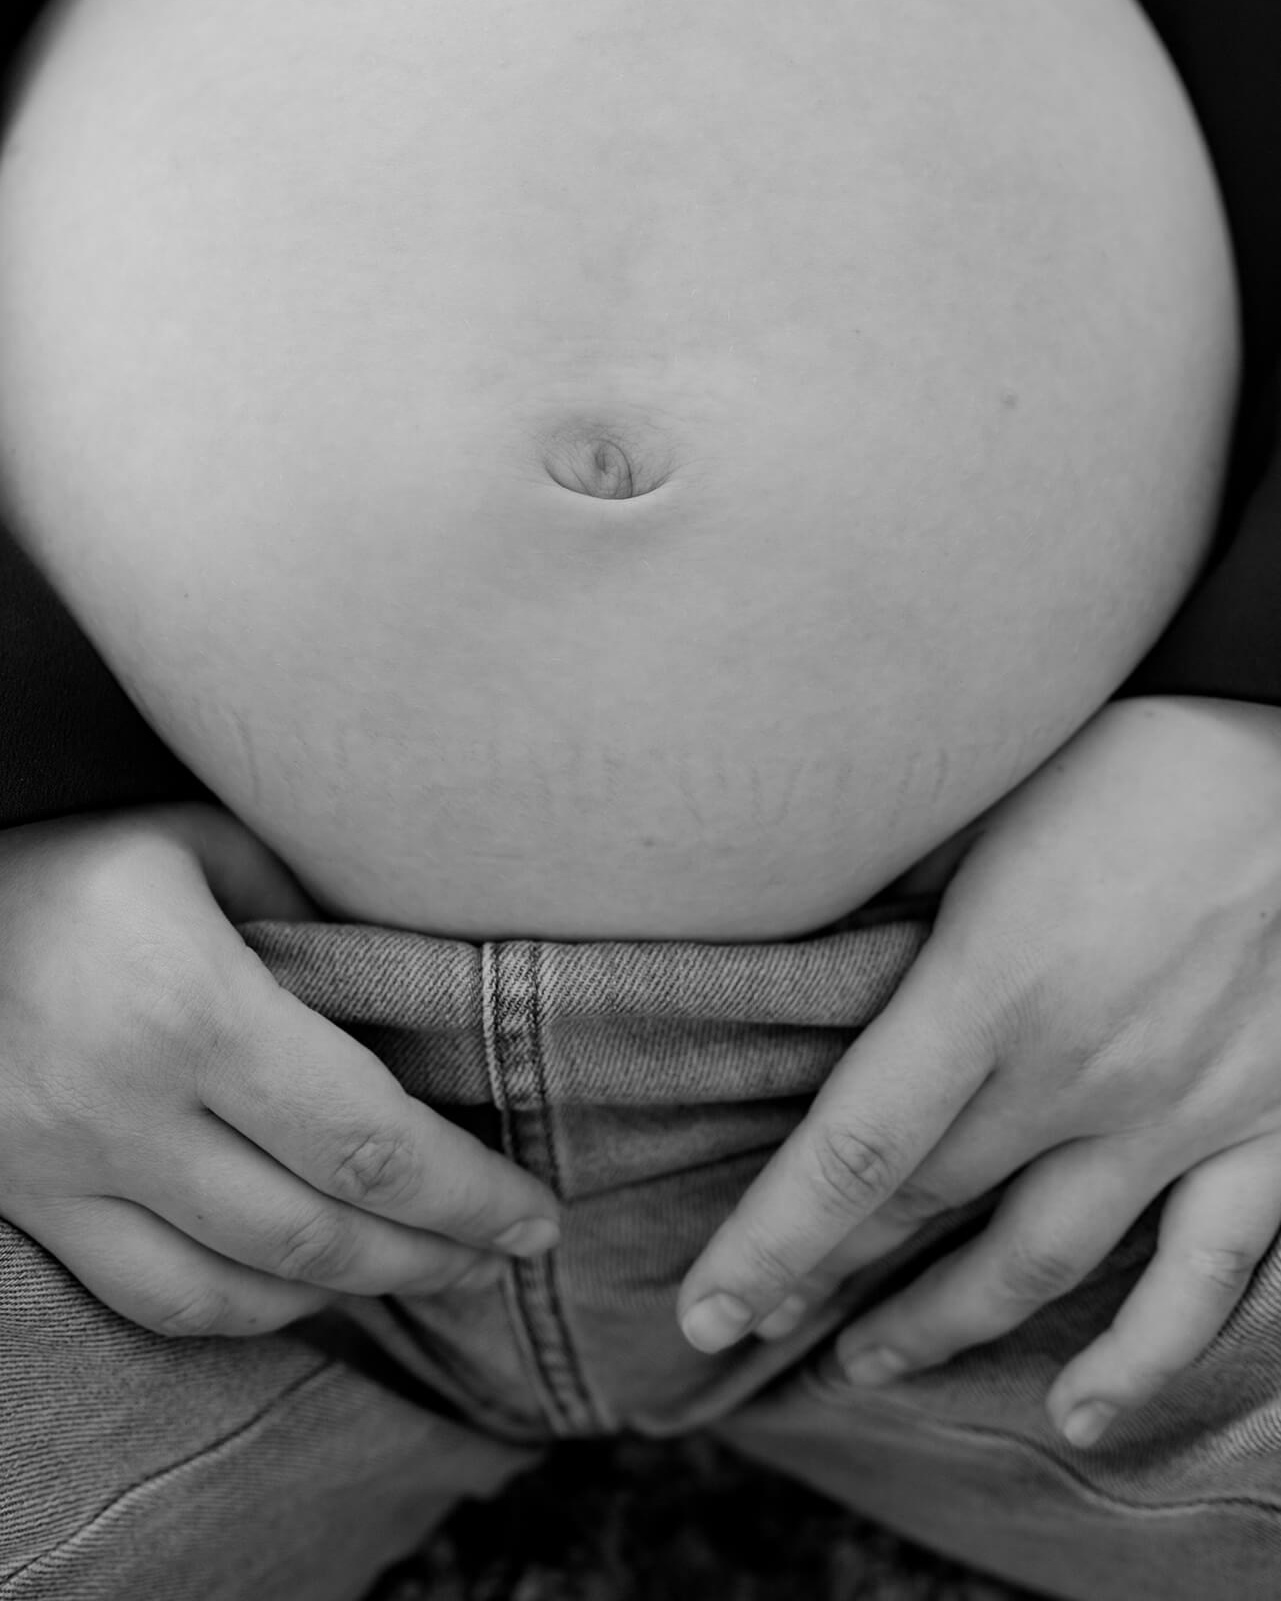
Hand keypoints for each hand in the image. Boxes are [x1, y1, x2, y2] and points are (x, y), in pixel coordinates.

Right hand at [0, 805, 558, 1336]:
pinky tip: (313, 1291)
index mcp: (191, 1009)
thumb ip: (312, 914)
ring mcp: (66, 1175)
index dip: (467, 1194)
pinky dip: (253, 1310)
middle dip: (437, 1252)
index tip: (537, 1214)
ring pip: (240, 1286)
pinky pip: (156, 1299)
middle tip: (511, 1251)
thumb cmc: (70, 864)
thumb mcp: (202, 846)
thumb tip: (410, 994)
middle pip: (318, 1229)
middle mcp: (127, 1111)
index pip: (366, 1140)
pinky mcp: (27, 1208)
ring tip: (438, 1273)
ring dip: (357, 1292)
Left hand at [677, 695, 1280, 1447]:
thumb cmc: (1129, 758)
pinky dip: (1147, 1353)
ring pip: (1040, 1262)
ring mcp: (1180, 1114)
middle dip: (826, 1278)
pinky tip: (1084, 1414)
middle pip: (924, 1211)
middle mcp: (1080, 1072)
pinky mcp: (1269, 1129)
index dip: (772, 1243)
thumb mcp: (982, 801)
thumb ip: (889, 892)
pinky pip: (1211, 1273)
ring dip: (943, 1324)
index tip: (708, 1311)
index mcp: (992, 987)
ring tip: (866, 1363)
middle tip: (758, 1323)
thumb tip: (794, 950)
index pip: (853, 1152)